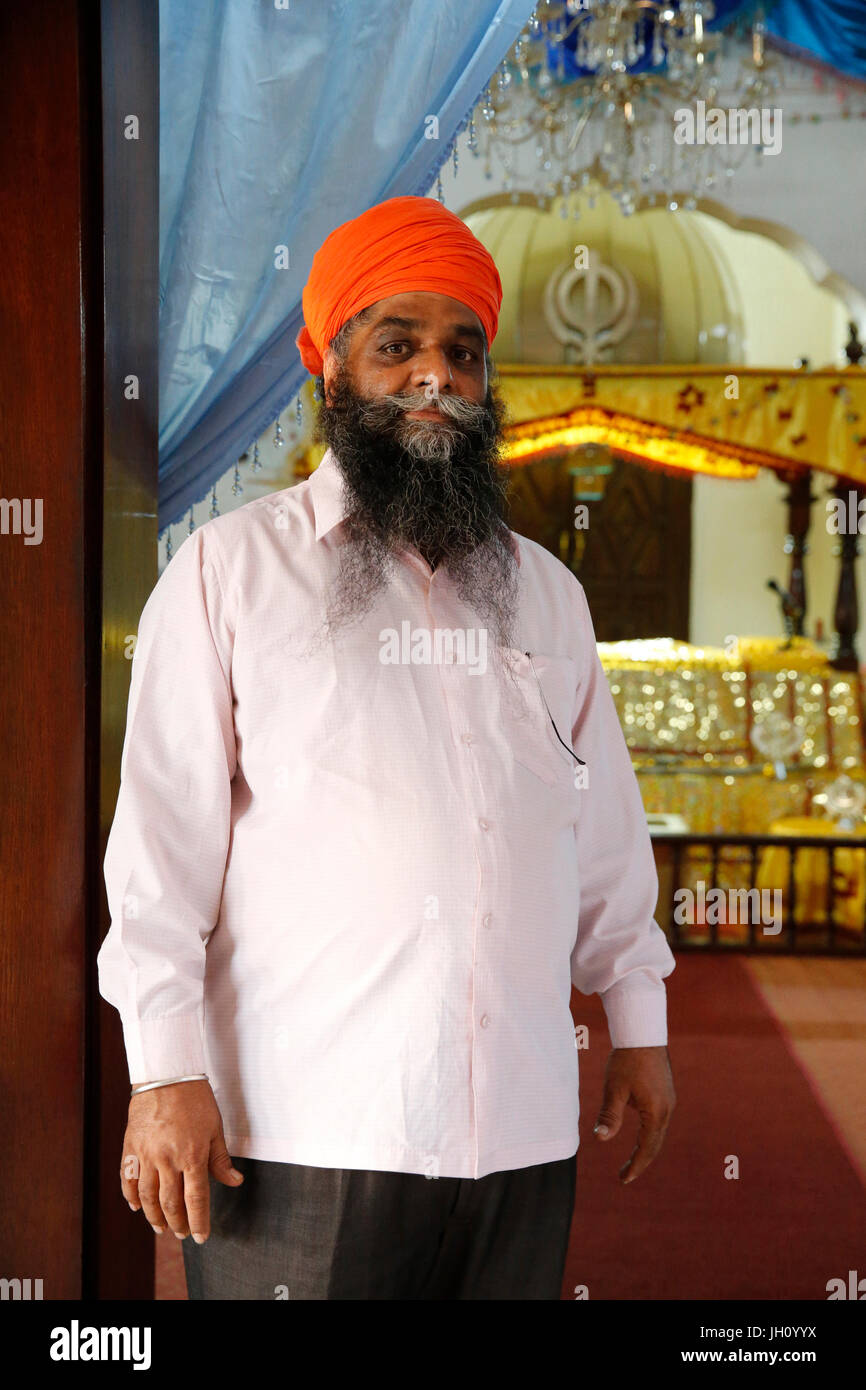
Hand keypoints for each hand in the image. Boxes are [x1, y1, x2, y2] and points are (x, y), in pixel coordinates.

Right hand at [120, 1079, 243, 1242]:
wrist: (167, 1074)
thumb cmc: (195, 1099)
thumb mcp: (215, 1128)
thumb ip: (221, 1159)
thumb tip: (235, 1182)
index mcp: (192, 1155)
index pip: (196, 1199)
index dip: (199, 1221)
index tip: (201, 1237)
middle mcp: (167, 1159)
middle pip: (170, 1203)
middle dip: (177, 1223)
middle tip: (182, 1234)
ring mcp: (146, 1154)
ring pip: (147, 1196)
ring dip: (154, 1216)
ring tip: (161, 1228)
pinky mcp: (131, 1147)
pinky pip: (127, 1178)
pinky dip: (130, 1196)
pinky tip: (136, 1206)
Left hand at [593, 1045, 674, 1184]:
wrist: (643, 1032)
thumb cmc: (627, 1059)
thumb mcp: (614, 1089)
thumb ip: (609, 1115)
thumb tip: (599, 1139)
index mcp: (656, 1112)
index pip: (646, 1148)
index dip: (635, 1166)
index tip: (624, 1180)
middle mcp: (667, 1109)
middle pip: (655, 1144)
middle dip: (640, 1161)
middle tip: (625, 1176)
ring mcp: (669, 1101)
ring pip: (658, 1133)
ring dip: (646, 1148)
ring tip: (631, 1160)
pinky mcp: (666, 1093)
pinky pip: (659, 1121)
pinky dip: (650, 1134)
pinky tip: (639, 1134)